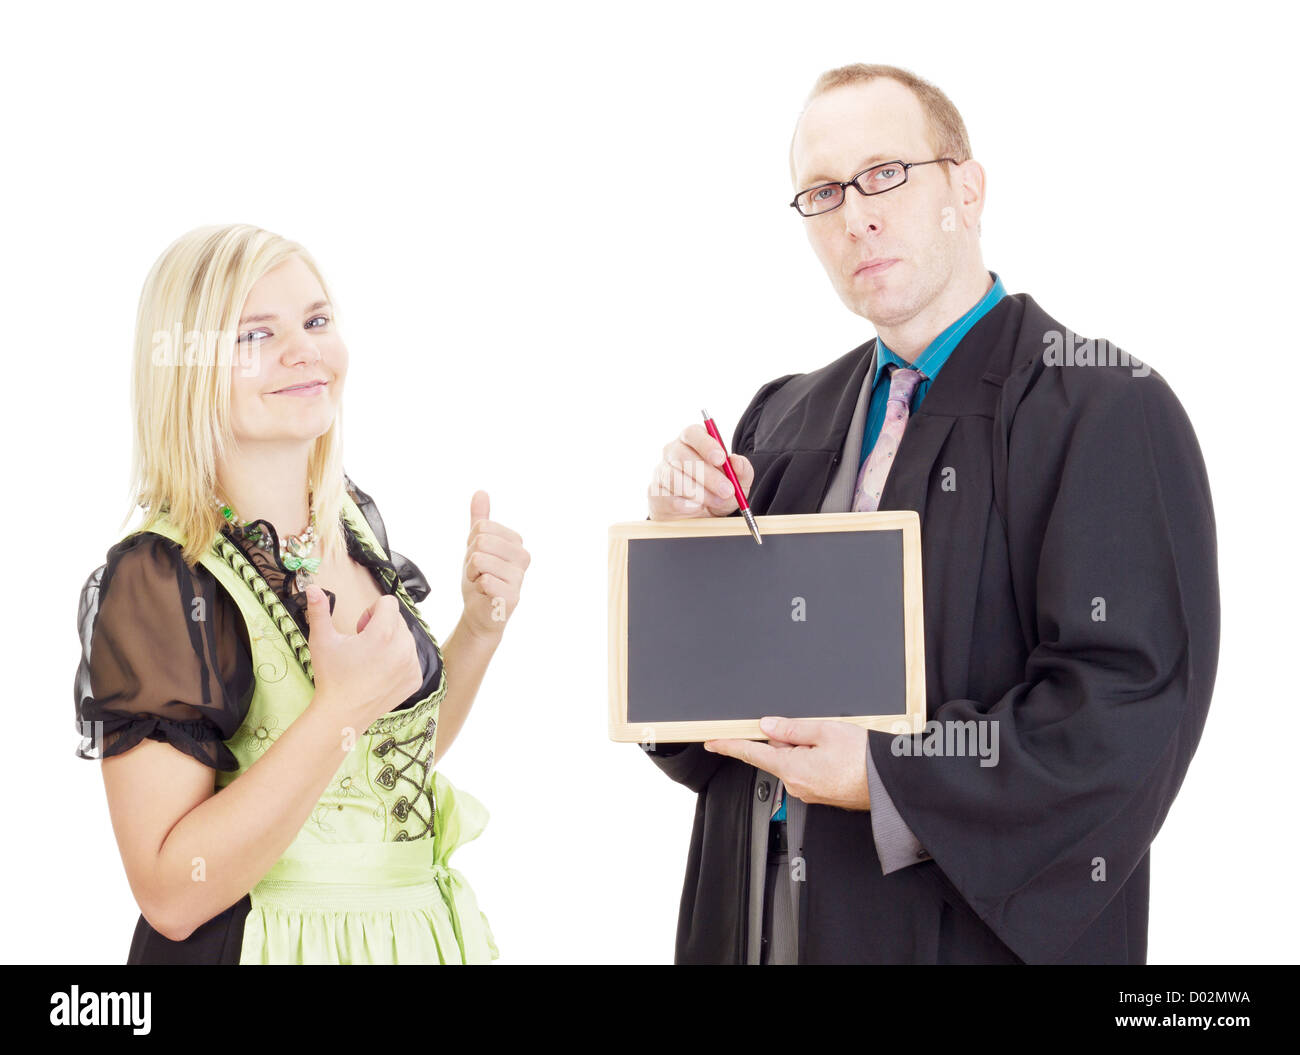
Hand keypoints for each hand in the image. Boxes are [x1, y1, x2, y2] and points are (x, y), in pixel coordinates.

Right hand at [303, 584, 423, 729]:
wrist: (342, 715)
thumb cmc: (331, 676)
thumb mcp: (322, 641)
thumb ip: (319, 610)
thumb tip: (313, 587)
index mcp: (382, 635)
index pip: (389, 602)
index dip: (371, 610)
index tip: (360, 627)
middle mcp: (403, 648)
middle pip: (398, 619)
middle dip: (381, 625)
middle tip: (362, 644)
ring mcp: (412, 665)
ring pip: (406, 637)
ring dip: (391, 641)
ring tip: (371, 659)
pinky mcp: (415, 678)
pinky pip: (412, 656)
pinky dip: (399, 659)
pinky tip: (380, 672)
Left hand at [461, 490, 528, 637]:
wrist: (480, 613)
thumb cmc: (480, 578)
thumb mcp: (477, 546)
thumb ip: (481, 519)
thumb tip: (481, 492)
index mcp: (516, 541)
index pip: (481, 527)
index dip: (471, 545)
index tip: (479, 559)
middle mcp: (523, 556)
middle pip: (481, 540)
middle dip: (471, 559)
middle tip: (478, 573)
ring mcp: (519, 577)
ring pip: (479, 559)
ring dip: (472, 574)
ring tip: (482, 583)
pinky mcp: (512, 596)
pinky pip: (484, 580)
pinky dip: (478, 588)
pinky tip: (486, 595)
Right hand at [648, 423, 752, 520]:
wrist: (701, 516)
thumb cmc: (718, 492)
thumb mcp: (737, 483)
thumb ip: (742, 471)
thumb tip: (736, 461)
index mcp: (692, 440)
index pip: (692, 433)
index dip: (706, 444)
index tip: (721, 459)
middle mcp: (673, 451)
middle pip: (683, 456)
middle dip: (708, 476)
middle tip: (727, 490)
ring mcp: (660, 470)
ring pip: (674, 478)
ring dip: (699, 493)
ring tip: (715, 502)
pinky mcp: (654, 491)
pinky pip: (666, 497)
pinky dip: (685, 505)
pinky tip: (696, 508)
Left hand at [703, 717, 871, 810]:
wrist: (889, 785)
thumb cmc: (864, 760)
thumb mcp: (825, 731)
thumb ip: (792, 728)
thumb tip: (768, 726)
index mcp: (792, 768)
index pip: (751, 754)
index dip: (729, 745)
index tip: (713, 742)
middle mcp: (796, 786)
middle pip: (778, 755)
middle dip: (789, 740)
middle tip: (815, 732)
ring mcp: (809, 792)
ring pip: (795, 762)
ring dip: (806, 749)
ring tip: (833, 744)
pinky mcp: (821, 795)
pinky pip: (808, 771)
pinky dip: (816, 759)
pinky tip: (835, 754)